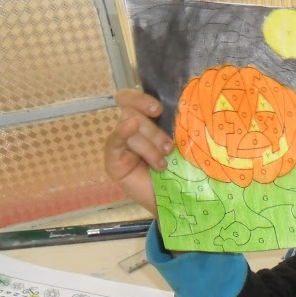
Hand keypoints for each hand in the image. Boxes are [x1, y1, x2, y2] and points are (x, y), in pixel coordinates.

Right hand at [103, 88, 174, 216]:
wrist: (175, 198)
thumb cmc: (179, 167)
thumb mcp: (178, 141)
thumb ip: (173, 122)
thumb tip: (182, 102)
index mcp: (145, 120)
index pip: (131, 98)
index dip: (141, 99)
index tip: (159, 109)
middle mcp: (130, 128)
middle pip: (131, 112)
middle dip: (153, 131)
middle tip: (169, 148)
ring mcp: (119, 143)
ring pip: (128, 127)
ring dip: (149, 146)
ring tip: (162, 164)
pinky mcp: (113, 159)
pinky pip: (114, 140)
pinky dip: (123, 132)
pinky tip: (131, 128)